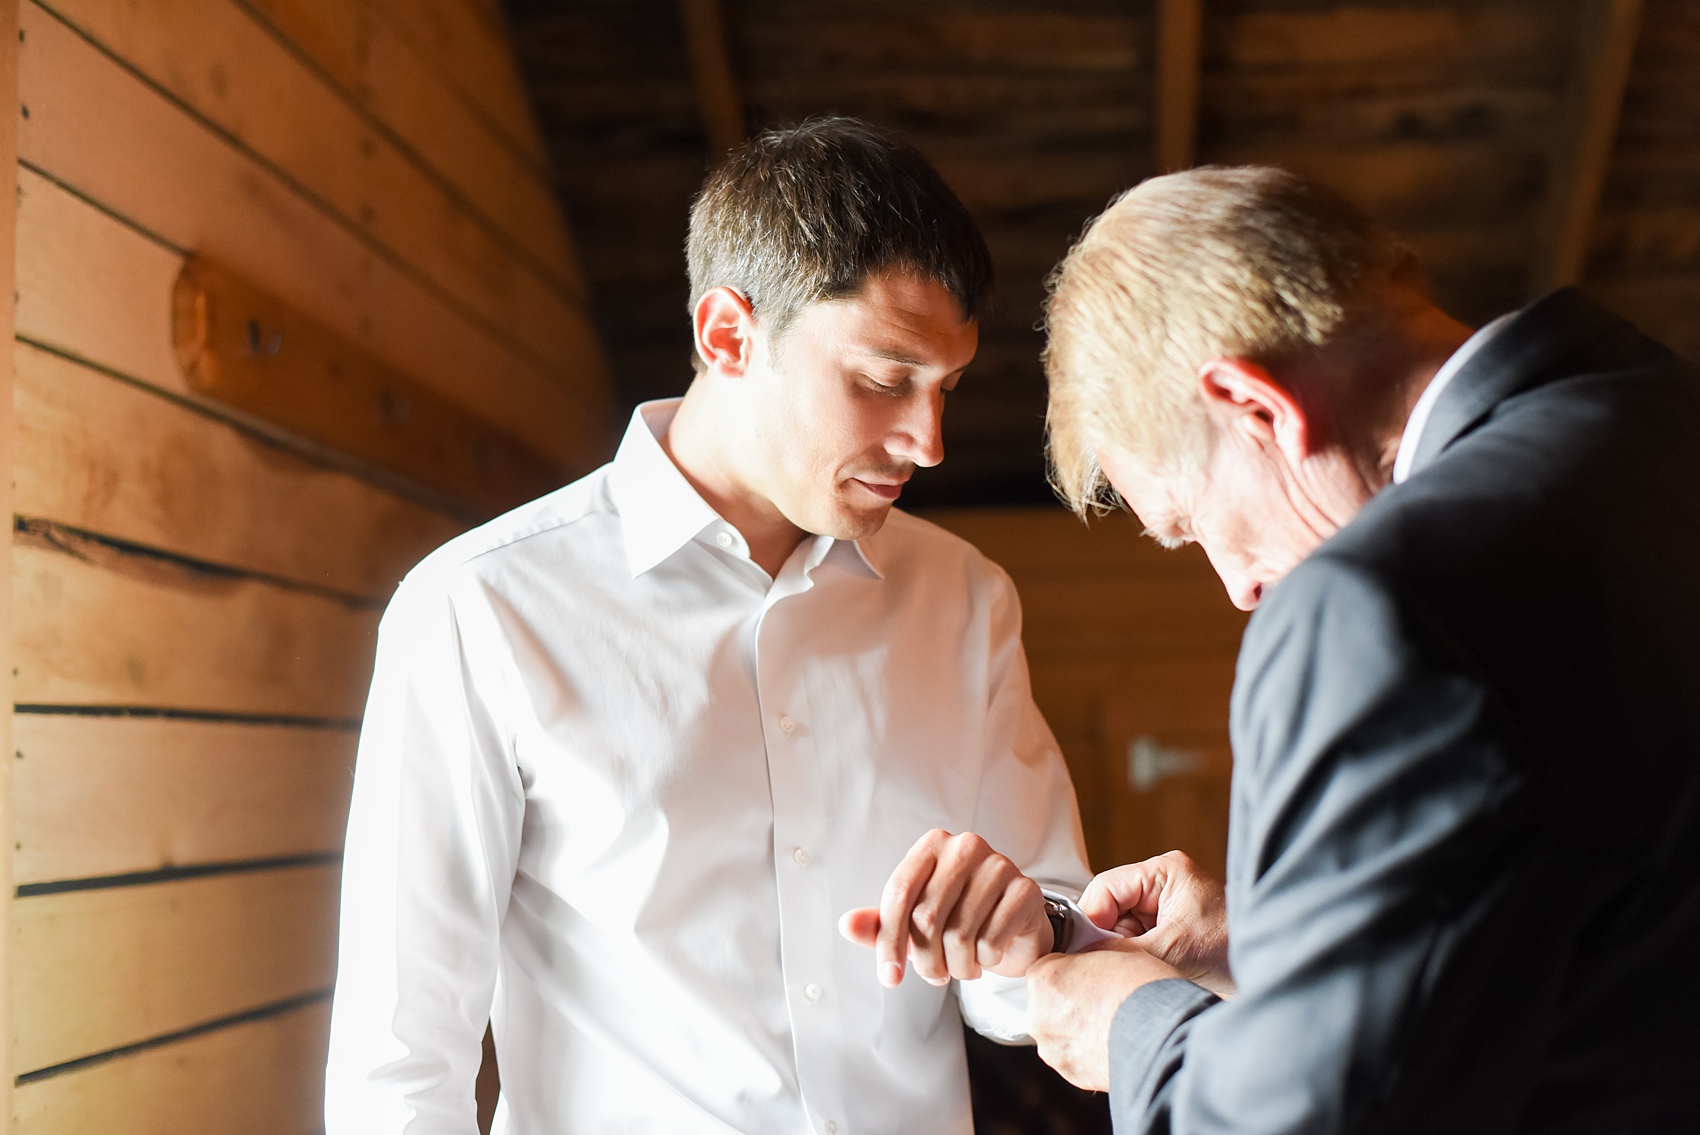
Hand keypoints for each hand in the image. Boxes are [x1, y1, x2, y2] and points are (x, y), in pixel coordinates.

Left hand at [838, 829, 1049, 987]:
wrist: (1014, 928)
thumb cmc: (958, 919)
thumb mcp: (913, 923)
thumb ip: (880, 924)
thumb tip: (846, 925)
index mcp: (932, 845)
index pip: (899, 894)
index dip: (888, 942)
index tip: (889, 978)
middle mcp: (966, 846)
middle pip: (927, 917)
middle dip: (926, 960)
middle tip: (935, 976)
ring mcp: (1000, 865)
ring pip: (959, 935)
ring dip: (957, 967)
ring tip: (963, 967)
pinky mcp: (1026, 890)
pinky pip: (991, 941)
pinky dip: (985, 962)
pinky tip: (988, 957)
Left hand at [1028, 940, 1183, 1090]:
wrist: (1165, 1034)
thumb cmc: (1143, 989)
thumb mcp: (1113, 952)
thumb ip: (1087, 960)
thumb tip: (1088, 967)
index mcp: (1042, 979)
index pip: (1047, 967)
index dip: (1072, 969)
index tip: (1090, 975)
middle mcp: (1039, 1016)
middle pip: (1050, 1002)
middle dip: (1071, 1001)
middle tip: (1104, 1000)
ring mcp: (1054, 1049)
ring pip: (1061, 1032)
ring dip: (1080, 1029)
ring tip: (1113, 1024)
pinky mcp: (1072, 1074)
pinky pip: (1076, 1057)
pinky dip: (1091, 1052)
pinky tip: (1114, 1042)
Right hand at [1080, 850, 1233, 996]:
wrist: (1274, 971)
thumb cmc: (1235, 950)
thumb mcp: (1171, 950)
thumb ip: (1122, 952)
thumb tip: (1080, 961)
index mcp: (1164, 871)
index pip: (1105, 888)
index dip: (1092, 920)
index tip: (1086, 951)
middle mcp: (1162, 885)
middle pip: (1108, 909)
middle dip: (1108, 940)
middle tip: (1115, 967)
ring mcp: (1165, 909)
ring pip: (1119, 930)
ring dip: (1123, 954)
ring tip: (1141, 972)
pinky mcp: (1169, 932)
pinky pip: (1134, 945)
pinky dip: (1135, 962)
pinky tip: (1147, 974)